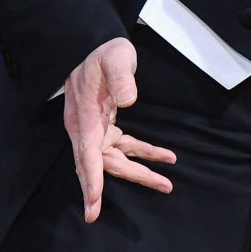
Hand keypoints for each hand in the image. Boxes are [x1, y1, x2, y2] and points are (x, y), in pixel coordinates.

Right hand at [63, 37, 175, 223]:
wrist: (93, 46)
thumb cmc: (103, 52)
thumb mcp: (114, 57)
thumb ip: (121, 76)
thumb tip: (129, 99)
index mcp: (84, 116)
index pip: (86, 153)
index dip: (91, 179)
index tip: (93, 205)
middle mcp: (86, 128)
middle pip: (103, 163)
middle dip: (129, 179)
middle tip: (157, 188)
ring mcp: (95, 129)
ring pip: (116, 160)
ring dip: (140, 171)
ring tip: (167, 183)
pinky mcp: (106, 127)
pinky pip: (125, 146)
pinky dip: (144, 153)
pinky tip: (166, 157)